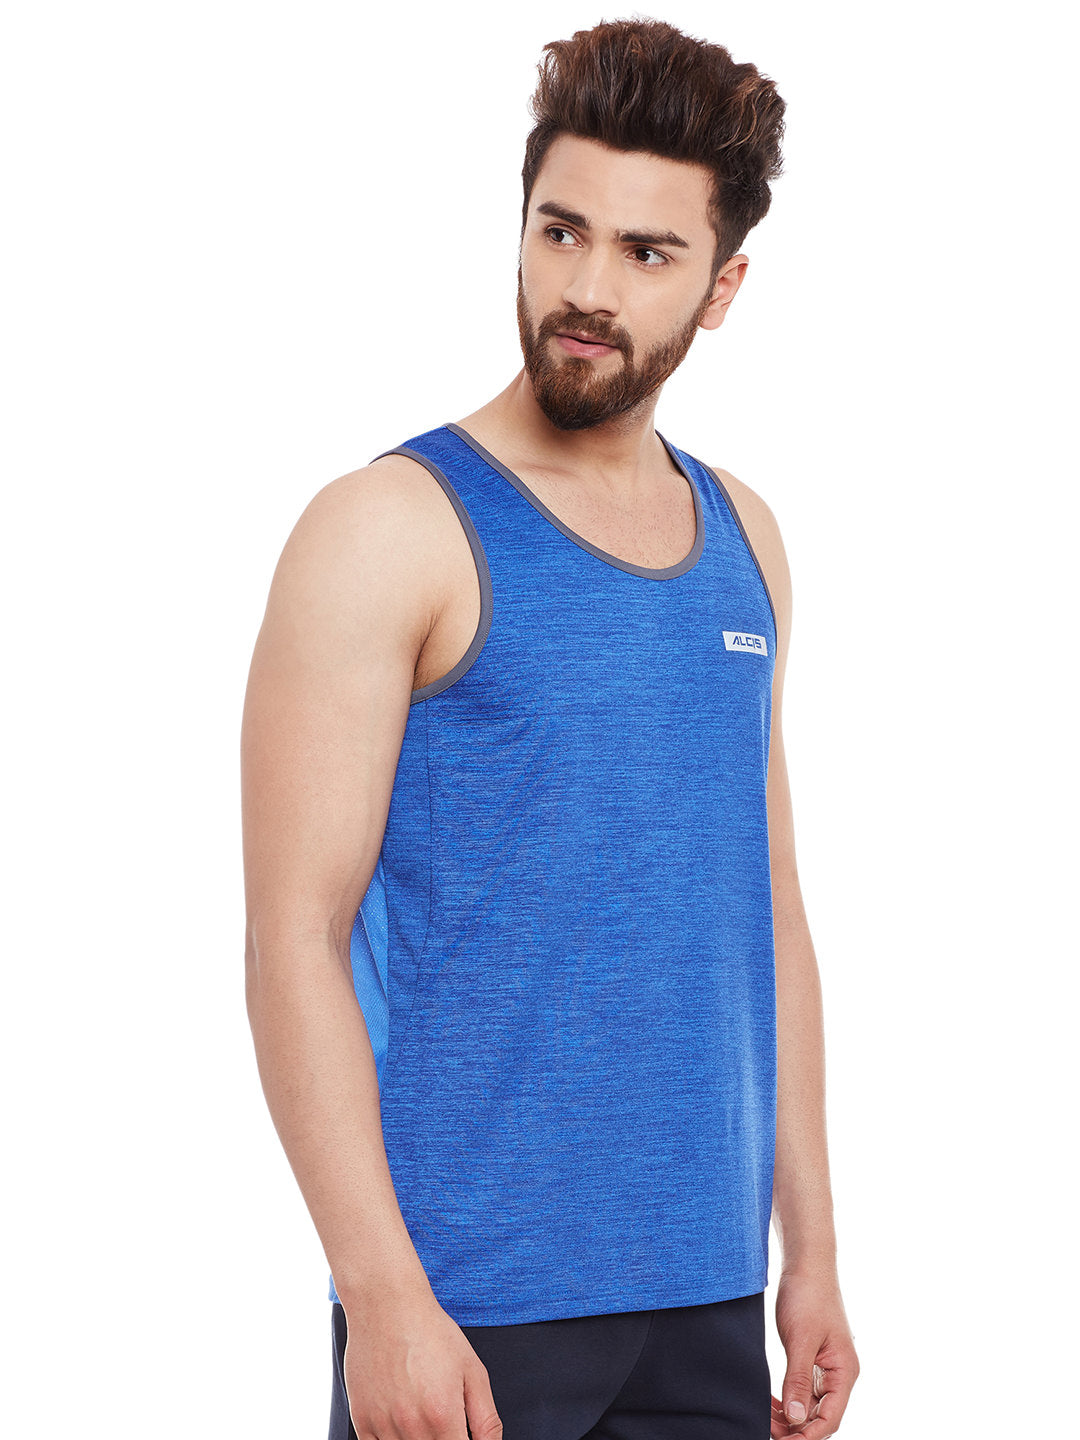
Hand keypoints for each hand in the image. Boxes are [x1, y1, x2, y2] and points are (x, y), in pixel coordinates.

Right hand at [342, 1288, 502, 1438]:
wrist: (387, 1305)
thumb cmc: (432, 1333)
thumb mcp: (472, 1370)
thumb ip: (486, 1419)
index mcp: (443, 1415)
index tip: (459, 1432)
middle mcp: (412, 1426)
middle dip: (441, 1439)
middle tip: (442, 1418)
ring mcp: (383, 1425)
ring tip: (421, 1412)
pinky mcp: (361, 1420)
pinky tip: (400, 1420)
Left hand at [771, 1268, 858, 1438]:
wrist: (806, 1264)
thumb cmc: (808, 1296)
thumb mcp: (800, 1340)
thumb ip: (798, 1380)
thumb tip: (796, 1418)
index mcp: (844, 1372)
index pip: (829, 1419)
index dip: (807, 1436)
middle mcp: (839, 1374)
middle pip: (820, 1416)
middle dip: (795, 1429)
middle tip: (766, 1429)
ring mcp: (826, 1367)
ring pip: (810, 1406)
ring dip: (790, 1416)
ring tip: (765, 1418)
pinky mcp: (813, 1359)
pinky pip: (803, 1390)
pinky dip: (788, 1400)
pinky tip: (771, 1403)